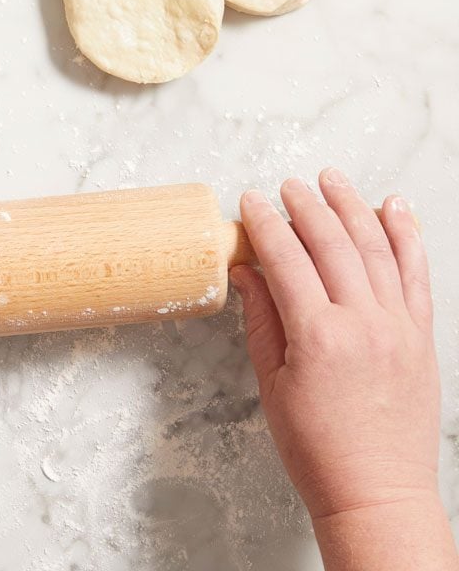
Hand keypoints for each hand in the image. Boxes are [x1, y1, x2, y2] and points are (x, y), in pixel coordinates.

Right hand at [232, 169, 456, 568]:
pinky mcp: (422, 336)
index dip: (265, 226)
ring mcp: (400, 327)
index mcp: (318, 337)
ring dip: (353, 208)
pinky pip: (417, 273)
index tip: (250, 203)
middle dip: (306, 208)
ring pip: (378, 248)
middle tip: (287, 186)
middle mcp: (364, 323)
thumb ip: (262, 320)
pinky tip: (395, 209)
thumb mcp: (272, 384)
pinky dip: (407, 236)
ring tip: (333, 181)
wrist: (377, 492)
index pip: (287, 260)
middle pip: (333, 245)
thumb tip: (249, 272)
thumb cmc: (316, 449)